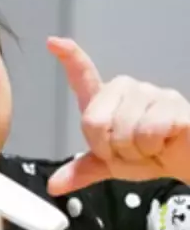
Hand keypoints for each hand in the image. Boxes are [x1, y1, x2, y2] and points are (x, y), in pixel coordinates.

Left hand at [47, 37, 189, 195]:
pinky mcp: (172, 104)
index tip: (53, 43)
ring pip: (122, 131)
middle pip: (94, 122)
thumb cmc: (147, 154)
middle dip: (109, 148)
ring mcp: (150, 93)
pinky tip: (163, 141)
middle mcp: (126, 90)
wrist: (182, 160)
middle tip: (129, 150)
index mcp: (105, 103)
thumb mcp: (109, 165)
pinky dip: (151, 148)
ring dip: (133, 151)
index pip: (84, 76)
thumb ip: (81, 171)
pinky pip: (148, 132)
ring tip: (148, 146)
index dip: (69, 58)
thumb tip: (53, 186)